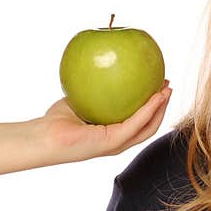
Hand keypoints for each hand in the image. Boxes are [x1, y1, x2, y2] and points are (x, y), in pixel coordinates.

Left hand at [38, 80, 172, 163]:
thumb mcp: (80, 99)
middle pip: (149, 124)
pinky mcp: (112, 142)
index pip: (139, 120)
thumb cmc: (54, 121)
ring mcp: (116, 143)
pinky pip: (136, 123)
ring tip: (168, 90)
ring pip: (149, 126)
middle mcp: (117, 141)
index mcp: (112, 133)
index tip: (158, 86)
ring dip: (161, 108)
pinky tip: (157, 96)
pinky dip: (149, 109)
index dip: (152, 105)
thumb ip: (94, 88)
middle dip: (162, 106)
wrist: (43, 137)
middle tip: (168, 86)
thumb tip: (104, 66)